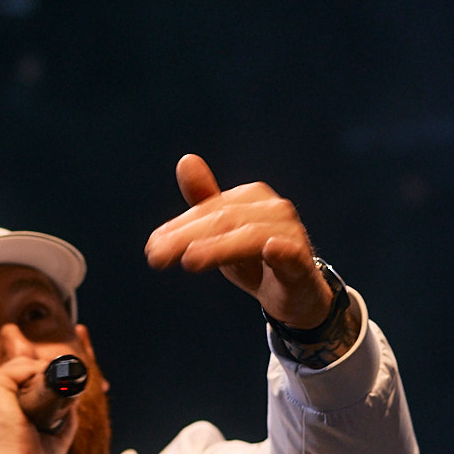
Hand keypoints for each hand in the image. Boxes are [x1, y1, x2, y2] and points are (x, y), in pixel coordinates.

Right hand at [0, 336, 79, 453]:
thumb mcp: (49, 440)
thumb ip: (61, 419)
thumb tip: (74, 402)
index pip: (16, 381)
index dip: (39, 385)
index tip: (59, 397)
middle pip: (21, 369)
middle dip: (45, 378)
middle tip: (62, 399)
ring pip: (24, 365)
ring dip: (45, 376)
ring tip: (52, 402)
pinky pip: (24, 366)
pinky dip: (41, 374)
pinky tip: (45, 396)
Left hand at [144, 154, 332, 330]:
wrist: (297, 292)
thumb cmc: (256, 259)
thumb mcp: (224, 232)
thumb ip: (204, 200)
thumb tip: (185, 160)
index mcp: (251, 197)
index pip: (210, 209)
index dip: (179, 227)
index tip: (151, 246)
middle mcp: (273, 209)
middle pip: (224, 220)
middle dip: (187, 238)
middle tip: (156, 257)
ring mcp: (290, 233)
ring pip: (250, 236)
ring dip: (218, 248)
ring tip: (189, 260)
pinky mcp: (302, 262)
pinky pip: (291, 254)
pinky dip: (281, 250)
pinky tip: (270, 249)